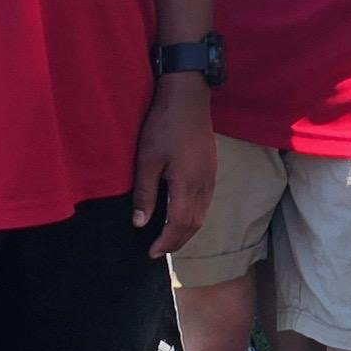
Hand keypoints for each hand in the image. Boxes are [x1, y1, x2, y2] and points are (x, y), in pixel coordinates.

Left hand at [131, 74, 216, 260]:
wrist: (188, 97)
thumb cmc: (164, 125)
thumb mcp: (147, 159)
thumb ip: (144, 193)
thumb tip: (140, 223)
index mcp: (188, 184)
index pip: (180, 225)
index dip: (166, 242)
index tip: (151, 253)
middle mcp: (204, 184)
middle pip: (195, 224)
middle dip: (177, 241)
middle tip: (159, 250)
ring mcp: (210, 176)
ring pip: (203, 214)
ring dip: (187, 230)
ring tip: (169, 237)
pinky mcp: (211, 168)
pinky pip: (206, 202)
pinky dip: (194, 215)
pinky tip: (182, 213)